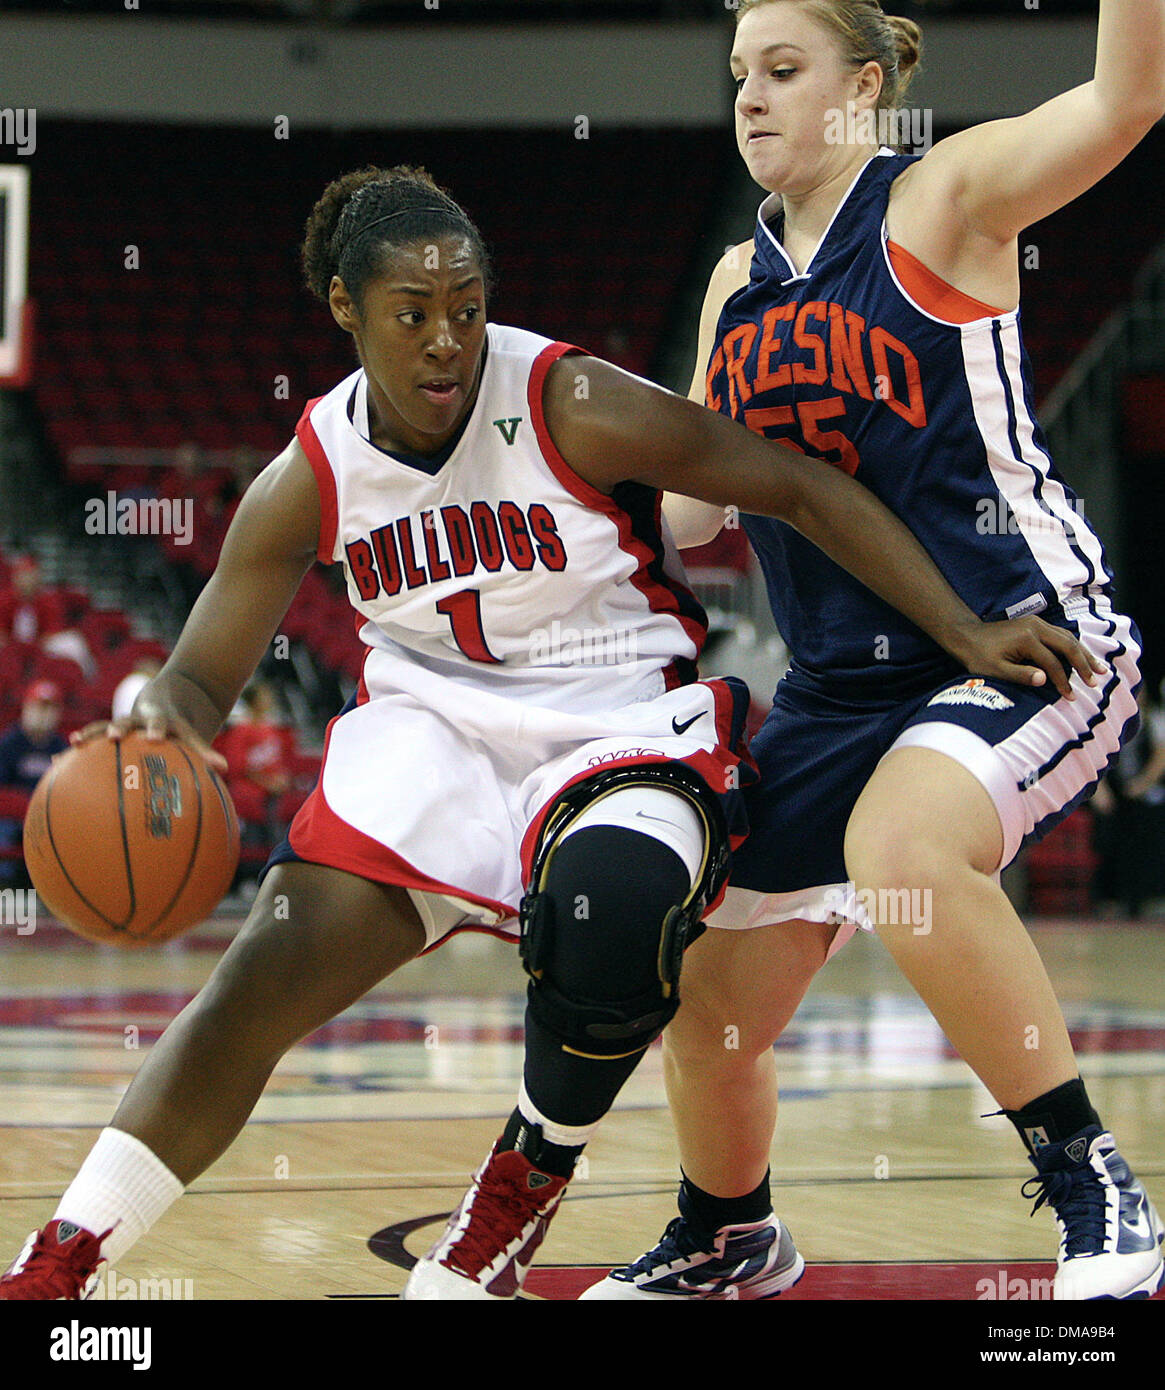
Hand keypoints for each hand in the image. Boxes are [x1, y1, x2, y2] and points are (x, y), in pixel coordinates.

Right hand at [69, 699, 227, 775]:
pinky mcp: (112, 728)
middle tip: (114, 736)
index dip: (159, 729)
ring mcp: (125, 722)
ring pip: (105, 726)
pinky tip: (57, 762)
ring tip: (74, 743)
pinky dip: (80, 747)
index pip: (164, 724)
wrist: (169, 696)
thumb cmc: (182, 726)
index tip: (155, 737)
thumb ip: (205, 751)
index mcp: (164, 721)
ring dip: (93, 733)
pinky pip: (93, 739)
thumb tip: (225, 768)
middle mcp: (142, 719)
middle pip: (130, 721)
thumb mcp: (193, 735)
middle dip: (122, 727)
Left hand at [948, 615, 1103, 700]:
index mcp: (1027, 638)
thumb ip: (1020, 675)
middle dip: (1084, 664)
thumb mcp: (995, 670)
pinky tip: (1081, 657)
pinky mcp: (1036, 624)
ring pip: (1068, 638)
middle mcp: (1036, 627)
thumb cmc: (979, 656)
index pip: (1053, 663)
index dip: (1063, 681)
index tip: (1071, 697)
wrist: (967, 635)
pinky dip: (1073, 647)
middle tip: (1096, 682)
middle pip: (1068, 645)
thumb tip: (1045, 680)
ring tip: (1099, 669)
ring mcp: (1037, 623)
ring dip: (1083, 654)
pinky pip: (1060, 635)